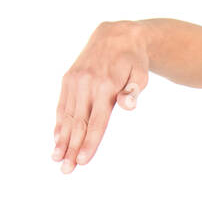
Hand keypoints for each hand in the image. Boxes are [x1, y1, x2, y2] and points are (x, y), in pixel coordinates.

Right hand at [52, 21, 149, 172]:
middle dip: (72, 148)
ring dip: (62, 139)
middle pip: (78, 123)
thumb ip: (134, 91)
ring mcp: (75, 81)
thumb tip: (128, 105)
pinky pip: (62, 104)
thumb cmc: (133, 61)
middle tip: (66, 169)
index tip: (83, 160)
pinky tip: (56, 138)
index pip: (97, 121)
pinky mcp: (68, 79)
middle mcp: (86, 84)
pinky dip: (59, 122)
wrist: (117, 36)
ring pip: (67, 115)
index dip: (90, 142)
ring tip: (57, 158)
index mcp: (105, 86)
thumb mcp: (141, 75)